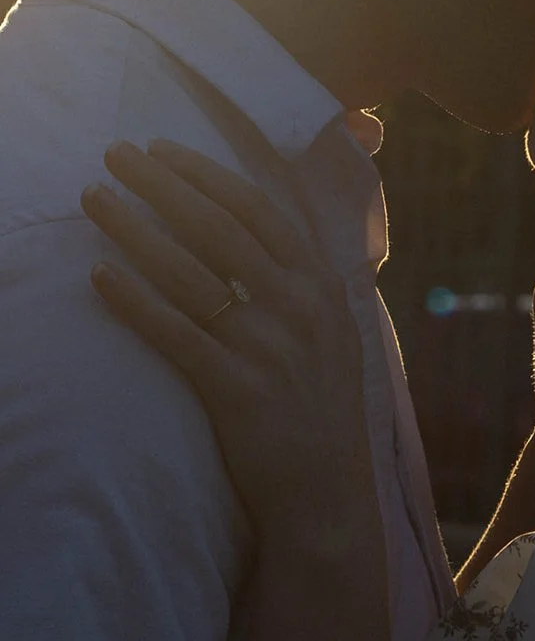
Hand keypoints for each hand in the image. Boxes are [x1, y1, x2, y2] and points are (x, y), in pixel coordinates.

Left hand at [81, 141, 374, 545]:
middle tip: (115, 153)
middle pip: (217, 226)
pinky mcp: (235, 387)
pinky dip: (134, 299)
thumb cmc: (322, 410)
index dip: (206, 173)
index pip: (258, 209)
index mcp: (322, 284)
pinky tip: (99, 274)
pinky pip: (174, 332)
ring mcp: (267, 345)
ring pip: (188, 270)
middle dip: (161, 183)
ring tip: (95, 198)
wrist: (326, 493)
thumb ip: (302, 282)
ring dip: (134, 228)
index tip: (162, 148)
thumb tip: (258, 236)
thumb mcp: (333, 332)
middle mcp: (298, 305)